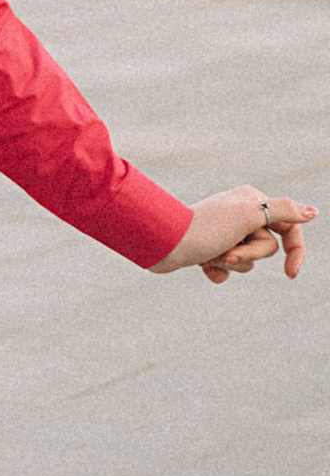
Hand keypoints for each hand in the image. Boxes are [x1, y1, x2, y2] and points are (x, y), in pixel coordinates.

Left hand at [151, 188, 314, 284]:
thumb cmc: (205, 228)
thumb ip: (283, 211)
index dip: (293, 251)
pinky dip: (217, 271)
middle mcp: (239, 215)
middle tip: (226, 250)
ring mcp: (224, 234)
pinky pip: (227, 270)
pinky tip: (202, 265)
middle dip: (248, 254)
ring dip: (230, 263)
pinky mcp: (209, 249)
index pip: (287, 228)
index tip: (290, 274)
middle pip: (265, 247)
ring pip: (247, 261)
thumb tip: (312, 212)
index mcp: (252, 201)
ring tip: (210, 255)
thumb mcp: (249, 215)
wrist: (163, 242)